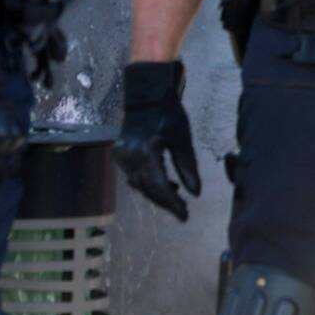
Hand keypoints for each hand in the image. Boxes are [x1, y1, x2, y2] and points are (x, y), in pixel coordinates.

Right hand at [115, 61, 201, 220]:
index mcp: (146, 152)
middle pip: (147, 189)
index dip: (172, 204)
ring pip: (139, 185)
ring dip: (157, 193)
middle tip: (183, 211)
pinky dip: (148, 183)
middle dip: (165, 202)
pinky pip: (134, 176)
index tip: (185, 217)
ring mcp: (121, 156)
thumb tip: (195, 194)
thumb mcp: (183, 140)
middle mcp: (129, 156)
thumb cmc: (169, 115)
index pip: (159, 186)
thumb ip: (188, 167)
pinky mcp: (119, 155)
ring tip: (177, 198)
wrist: (145, 97)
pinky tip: (165, 184)